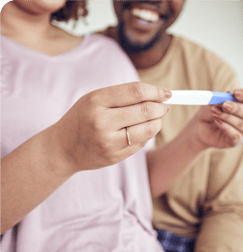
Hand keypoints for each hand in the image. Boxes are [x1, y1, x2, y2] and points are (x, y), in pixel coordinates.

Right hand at [53, 82, 170, 171]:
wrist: (63, 148)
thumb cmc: (81, 119)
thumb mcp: (94, 100)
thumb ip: (122, 96)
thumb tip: (155, 96)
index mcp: (96, 101)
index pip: (135, 92)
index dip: (156, 91)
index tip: (166, 93)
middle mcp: (102, 122)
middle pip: (145, 111)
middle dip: (160, 107)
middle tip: (163, 106)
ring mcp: (109, 142)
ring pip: (148, 129)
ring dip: (157, 122)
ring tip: (156, 118)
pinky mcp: (114, 157)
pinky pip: (141, 143)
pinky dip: (147, 134)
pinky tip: (143, 130)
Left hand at [193, 89, 242, 148]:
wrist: (199, 127)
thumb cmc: (209, 113)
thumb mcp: (212, 103)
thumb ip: (220, 99)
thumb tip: (227, 95)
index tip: (236, 92)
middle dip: (238, 108)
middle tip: (224, 105)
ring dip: (227, 117)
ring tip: (214, 113)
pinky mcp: (237, 141)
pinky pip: (236, 136)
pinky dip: (226, 128)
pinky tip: (217, 122)